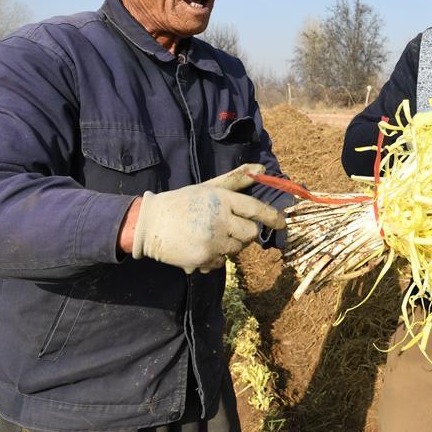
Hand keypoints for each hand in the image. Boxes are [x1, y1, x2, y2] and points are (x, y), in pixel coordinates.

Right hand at [132, 163, 285, 273]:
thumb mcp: (209, 187)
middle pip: (250, 233)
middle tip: (229, 229)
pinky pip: (222, 262)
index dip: (272, 216)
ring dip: (230, 246)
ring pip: (238, 249)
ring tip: (209, 236)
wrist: (149, 223)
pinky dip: (215, 258)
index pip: (254, 208)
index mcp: (221, 198)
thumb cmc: (183, 202)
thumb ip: (237, 179)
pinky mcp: (203, 257)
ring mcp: (211, 239)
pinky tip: (199, 247)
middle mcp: (219, 218)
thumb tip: (262, 168)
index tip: (282, 223)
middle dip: (245, 233)